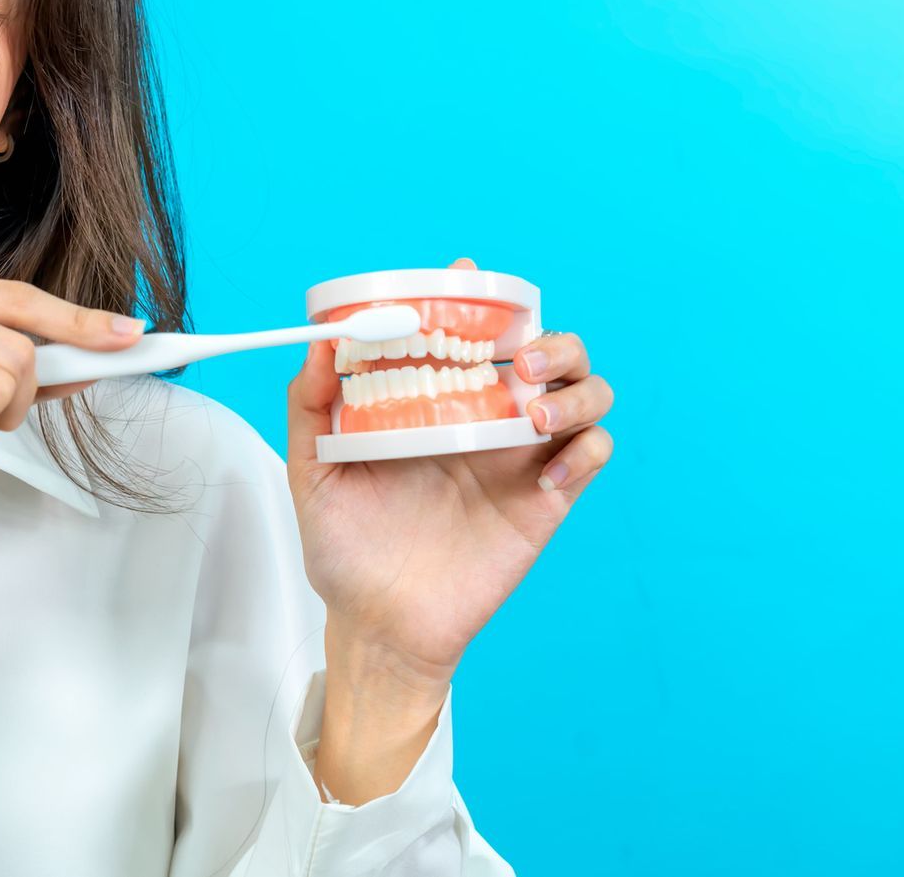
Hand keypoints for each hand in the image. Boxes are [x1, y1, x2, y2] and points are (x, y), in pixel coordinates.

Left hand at [284, 256, 614, 689]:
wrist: (378, 624)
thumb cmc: (345, 547)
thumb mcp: (312, 472)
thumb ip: (310, 408)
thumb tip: (319, 344)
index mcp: (437, 400)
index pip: (475, 330)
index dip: (480, 297)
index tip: (463, 279)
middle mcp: (487, 418)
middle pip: (550, 350)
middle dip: (551, 340)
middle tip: (520, 362)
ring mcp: (522, 458)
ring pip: (587, 392)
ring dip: (577, 387)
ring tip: (535, 413)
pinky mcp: (547, 500)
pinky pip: (592, 455)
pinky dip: (585, 449)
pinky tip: (549, 473)